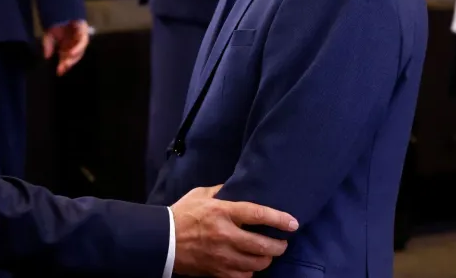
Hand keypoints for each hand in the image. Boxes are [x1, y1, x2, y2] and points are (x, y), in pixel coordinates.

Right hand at [41, 19, 89, 75]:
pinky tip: (71, 53)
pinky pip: (83, 42)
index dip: (63, 67)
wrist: (61, 11)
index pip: (66, 60)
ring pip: (79, 52)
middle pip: (73, 58)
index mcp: (66, 48)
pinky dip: (78, 48)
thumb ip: (48, 46)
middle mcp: (74, 46)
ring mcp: (80, 40)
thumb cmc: (56, 25)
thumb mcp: (48, 37)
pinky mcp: (84, 33)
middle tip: (62, 69)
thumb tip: (46, 56)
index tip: (59, 72)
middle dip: (68, 64)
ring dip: (73, 58)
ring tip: (66, 63)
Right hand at [171, 185, 297, 277]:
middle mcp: (225, 235)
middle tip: (282, 242)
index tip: (293, 223)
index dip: (279, 219)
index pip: (258, 214)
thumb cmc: (181, 214)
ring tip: (267, 254)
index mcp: (222, 212)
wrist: (162, 240)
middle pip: (263, 245)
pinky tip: (249, 265)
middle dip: (279, 245)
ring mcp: (222, 256)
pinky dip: (250, 271)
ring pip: (257, 264)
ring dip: (266, 259)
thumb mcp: (200, 195)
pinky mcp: (217, 271)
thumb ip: (221, 191)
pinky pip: (244, 276)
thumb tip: (239, 186)